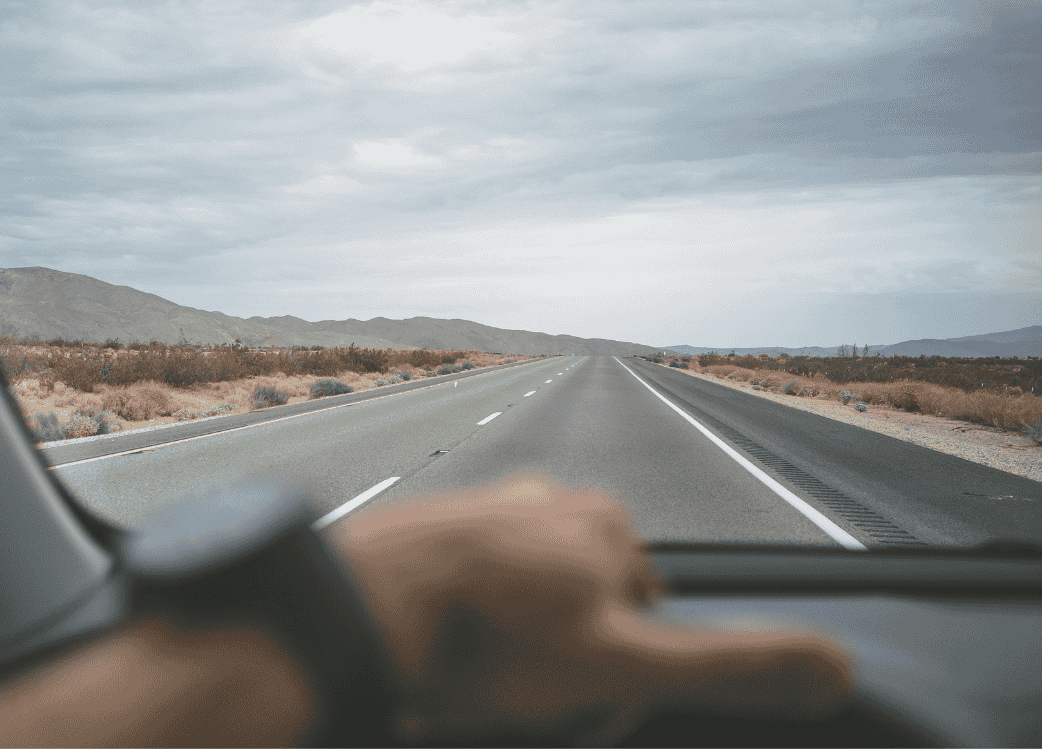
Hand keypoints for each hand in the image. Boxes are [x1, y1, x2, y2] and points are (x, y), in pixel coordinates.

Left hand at [329, 472, 855, 744]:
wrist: (359, 606)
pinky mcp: (433, 528)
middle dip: (566, 656)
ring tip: (476, 677)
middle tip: (522, 693)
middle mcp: (547, 501)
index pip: (647, 613)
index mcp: (607, 524)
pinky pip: (470, 591)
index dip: (621, 672)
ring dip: (512, 643)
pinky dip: (464, 626)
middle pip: (586, 604)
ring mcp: (485, 510)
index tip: (579, 699)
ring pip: (527, 598)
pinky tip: (441, 654)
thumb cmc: (491, 637)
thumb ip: (728, 667)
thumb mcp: (624, 664)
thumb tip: (840, 669)